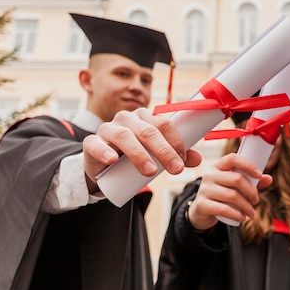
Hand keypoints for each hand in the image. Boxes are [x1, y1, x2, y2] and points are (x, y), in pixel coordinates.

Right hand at [82, 108, 201, 190]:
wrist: (105, 167)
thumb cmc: (135, 157)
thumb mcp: (157, 156)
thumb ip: (177, 156)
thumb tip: (198, 159)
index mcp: (145, 118)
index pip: (163, 124)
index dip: (175, 141)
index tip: (183, 159)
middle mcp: (127, 119)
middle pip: (148, 131)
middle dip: (164, 151)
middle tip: (175, 170)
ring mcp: (108, 129)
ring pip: (125, 136)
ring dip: (139, 154)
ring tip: (151, 171)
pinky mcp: (92, 142)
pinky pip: (96, 143)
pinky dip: (104, 151)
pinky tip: (112, 159)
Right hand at [187, 153, 272, 229]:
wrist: (202, 211)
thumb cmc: (221, 194)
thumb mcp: (234, 186)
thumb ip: (251, 182)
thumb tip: (269, 179)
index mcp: (217, 166)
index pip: (232, 158)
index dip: (248, 165)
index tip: (259, 175)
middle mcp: (209, 175)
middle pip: (236, 179)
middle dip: (251, 191)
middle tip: (256, 200)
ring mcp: (204, 189)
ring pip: (232, 195)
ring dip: (246, 205)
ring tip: (251, 212)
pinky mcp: (202, 205)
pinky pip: (223, 209)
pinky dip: (236, 214)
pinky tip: (242, 217)